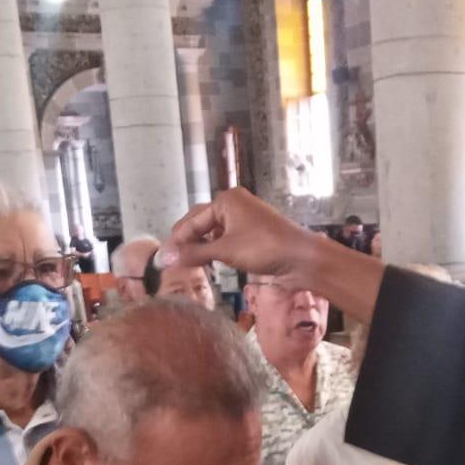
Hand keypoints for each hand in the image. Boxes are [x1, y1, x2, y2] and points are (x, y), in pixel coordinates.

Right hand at [161, 187, 329, 286]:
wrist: (301, 258)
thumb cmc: (265, 247)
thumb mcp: (226, 250)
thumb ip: (195, 253)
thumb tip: (166, 259)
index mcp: (226, 200)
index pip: (192, 220)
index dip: (176, 240)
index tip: (164, 259)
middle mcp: (234, 205)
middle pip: (201, 223)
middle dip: (187, 242)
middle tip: (172, 261)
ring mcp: (244, 220)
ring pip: (213, 233)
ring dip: (200, 247)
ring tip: (187, 263)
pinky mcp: (252, 235)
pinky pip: (226, 240)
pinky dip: (214, 250)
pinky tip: (209, 262)